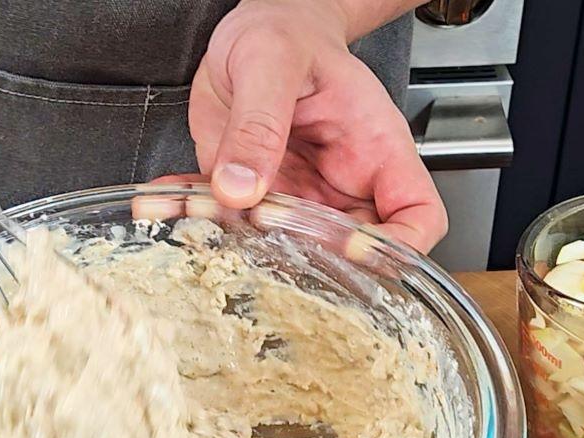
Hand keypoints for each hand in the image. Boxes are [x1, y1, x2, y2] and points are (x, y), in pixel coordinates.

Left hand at [176, 0, 446, 253]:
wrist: (256, 30)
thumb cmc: (287, 34)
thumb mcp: (272, 62)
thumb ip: (260, 124)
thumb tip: (242, 188)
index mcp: (375, 150)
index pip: (417, 218)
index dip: (395, 247)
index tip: (353, 249)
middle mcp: (342, 184)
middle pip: (351, 254)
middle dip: (307, 262)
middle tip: (259, 241)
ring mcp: (299, 199)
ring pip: (284, 251)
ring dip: (236, 244)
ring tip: (196, 216)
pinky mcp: (255, 199)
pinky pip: (230, 225)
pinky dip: (195, 218)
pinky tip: (166, 202)